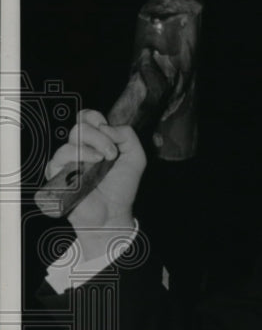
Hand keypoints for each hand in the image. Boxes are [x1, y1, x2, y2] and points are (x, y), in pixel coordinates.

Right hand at [45, 109, 145, 256]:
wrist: (112, 212)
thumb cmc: (121, 188)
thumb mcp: (135, 157)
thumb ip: (127, 135)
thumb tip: (106, 126)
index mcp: (96, 141)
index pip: (88, 117)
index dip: (96, 119)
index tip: (109, 133)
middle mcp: (80, 147)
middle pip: (80, 124)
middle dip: (100, 136)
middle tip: (111, 154)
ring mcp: (68, 159)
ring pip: (73, 137)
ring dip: (93, 146)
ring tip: (103, 161)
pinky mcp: (57, 172)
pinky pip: (61, 155)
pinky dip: (78, 156)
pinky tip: (90, 165)